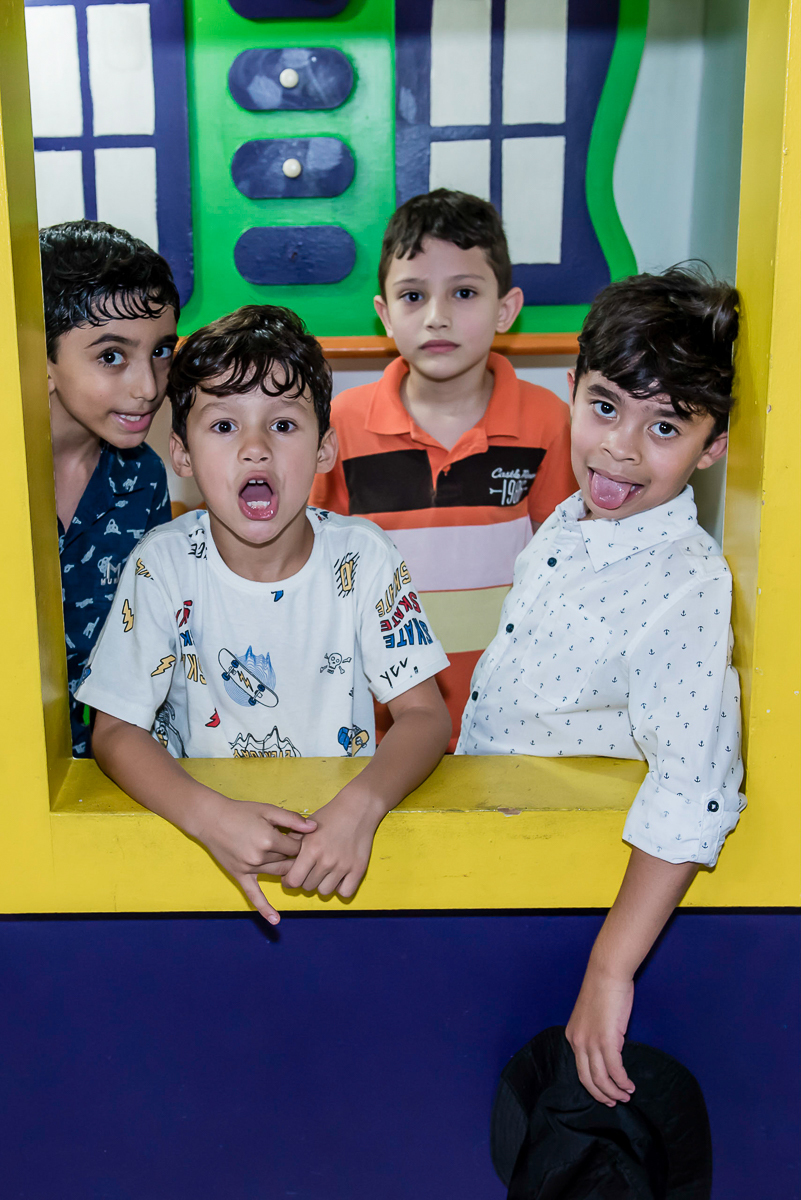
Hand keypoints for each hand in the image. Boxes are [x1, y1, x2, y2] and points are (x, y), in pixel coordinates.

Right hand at [192, 793, 316, 923]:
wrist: (211, 819)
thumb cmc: (241, 812)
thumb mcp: (267, 810)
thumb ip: (292, 819)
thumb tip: (314, 828)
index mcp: (269, 840)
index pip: (297, 848)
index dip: (301, 842)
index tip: (300, 837)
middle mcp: (260, 857)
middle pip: (288, 861)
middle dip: (295, 855)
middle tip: (294, 845)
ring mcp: (249, 869)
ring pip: (278, 873)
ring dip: (286, 869)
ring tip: (291, 862)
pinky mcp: (239, 875)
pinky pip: (253, 895)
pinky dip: (264, 908)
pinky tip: (276, 920)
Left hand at [280, 785, 384, 897]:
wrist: (358, 808)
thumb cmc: (330, 815)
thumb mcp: (307, 827)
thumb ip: (292, 843)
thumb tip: (281, 859)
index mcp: (311, 849)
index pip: (293, 880)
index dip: (289, 881)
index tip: (291, 877)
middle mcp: (326, 860)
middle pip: (308, 887)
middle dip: (305, 880)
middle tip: (309, 871)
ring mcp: (343, 866)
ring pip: (325, 891)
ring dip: (322, 884)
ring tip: (324, 873)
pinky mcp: (358, 869)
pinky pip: (345, 892)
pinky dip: (340, 888)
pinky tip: (338, 877)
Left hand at [565, 962, 635, 1105]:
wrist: (607, 973)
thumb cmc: (603, 990)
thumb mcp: (592, 1017)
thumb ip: (595, 1034)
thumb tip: (607, 1050)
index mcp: (572, 1036)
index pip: (580, 1069)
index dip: (592, 1085)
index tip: (603, 1093)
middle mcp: (578, 1042)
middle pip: (587, 1079)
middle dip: (601, 1095)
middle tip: (613, 1103)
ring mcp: (591, 1042)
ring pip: (601, 1078)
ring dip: (614, 1092)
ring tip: (626, 1096)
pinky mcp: (606, 1040)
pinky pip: (614, 1069)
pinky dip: (622, 1081)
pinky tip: (629, 1085)